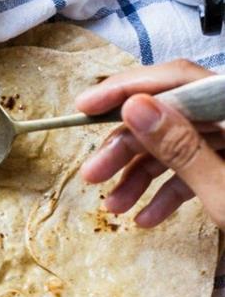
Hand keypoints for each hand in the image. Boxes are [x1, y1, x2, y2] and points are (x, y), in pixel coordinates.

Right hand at [76, 59, 224, 229]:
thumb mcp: (222, 188)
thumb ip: (181, 147)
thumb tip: (134, 107)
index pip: (175, 79)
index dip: (126, 89)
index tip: (85, 107)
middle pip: (166, 116)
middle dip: (125, 146)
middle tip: (92, 173)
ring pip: (172, 147)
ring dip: (137, 175)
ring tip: (114, 206)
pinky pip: (190, 171)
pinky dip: (165, 192)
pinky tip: (147, 217)